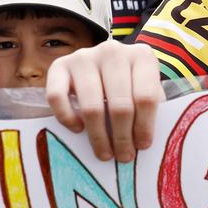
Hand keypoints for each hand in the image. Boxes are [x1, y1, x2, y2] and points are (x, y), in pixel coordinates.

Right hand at [45, 41, 162, 161]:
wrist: (102, 64)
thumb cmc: (129, 84)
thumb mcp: (146, 90)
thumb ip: (150, 110)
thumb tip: (144, 145)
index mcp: (142, 55)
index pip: (146, 97)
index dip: (144, 126)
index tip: (142, 146)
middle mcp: (113, 51)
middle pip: (120, 104)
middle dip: (122, 137)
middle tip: (123, 156)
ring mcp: (84, 56)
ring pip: (91, 106)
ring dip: (98, 136)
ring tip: (105, 153)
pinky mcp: (59, 65)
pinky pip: (57, 97)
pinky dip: (67, 118)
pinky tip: (78, 129)